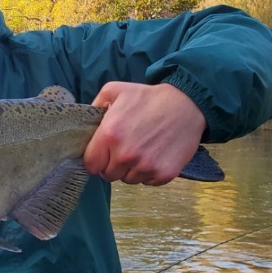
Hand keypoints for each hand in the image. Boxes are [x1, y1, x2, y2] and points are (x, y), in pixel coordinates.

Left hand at [83, 82, 206, 185]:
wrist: (188, 104)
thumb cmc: (149, 98)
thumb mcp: (116, 90)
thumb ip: (95, 106)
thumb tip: (83, 124)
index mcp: (110, 134)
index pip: (91, 165)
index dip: (96, 159)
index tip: (103, 153)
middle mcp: (126, 154)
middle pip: (108, 175)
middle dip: (113, 164)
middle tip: (126, 148)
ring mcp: (145, 166)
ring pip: (128, 180)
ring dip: (131, 169)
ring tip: (143, 149)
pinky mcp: (163, 174)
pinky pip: (146, 182)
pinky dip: (149, 172)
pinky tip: (155, 154)